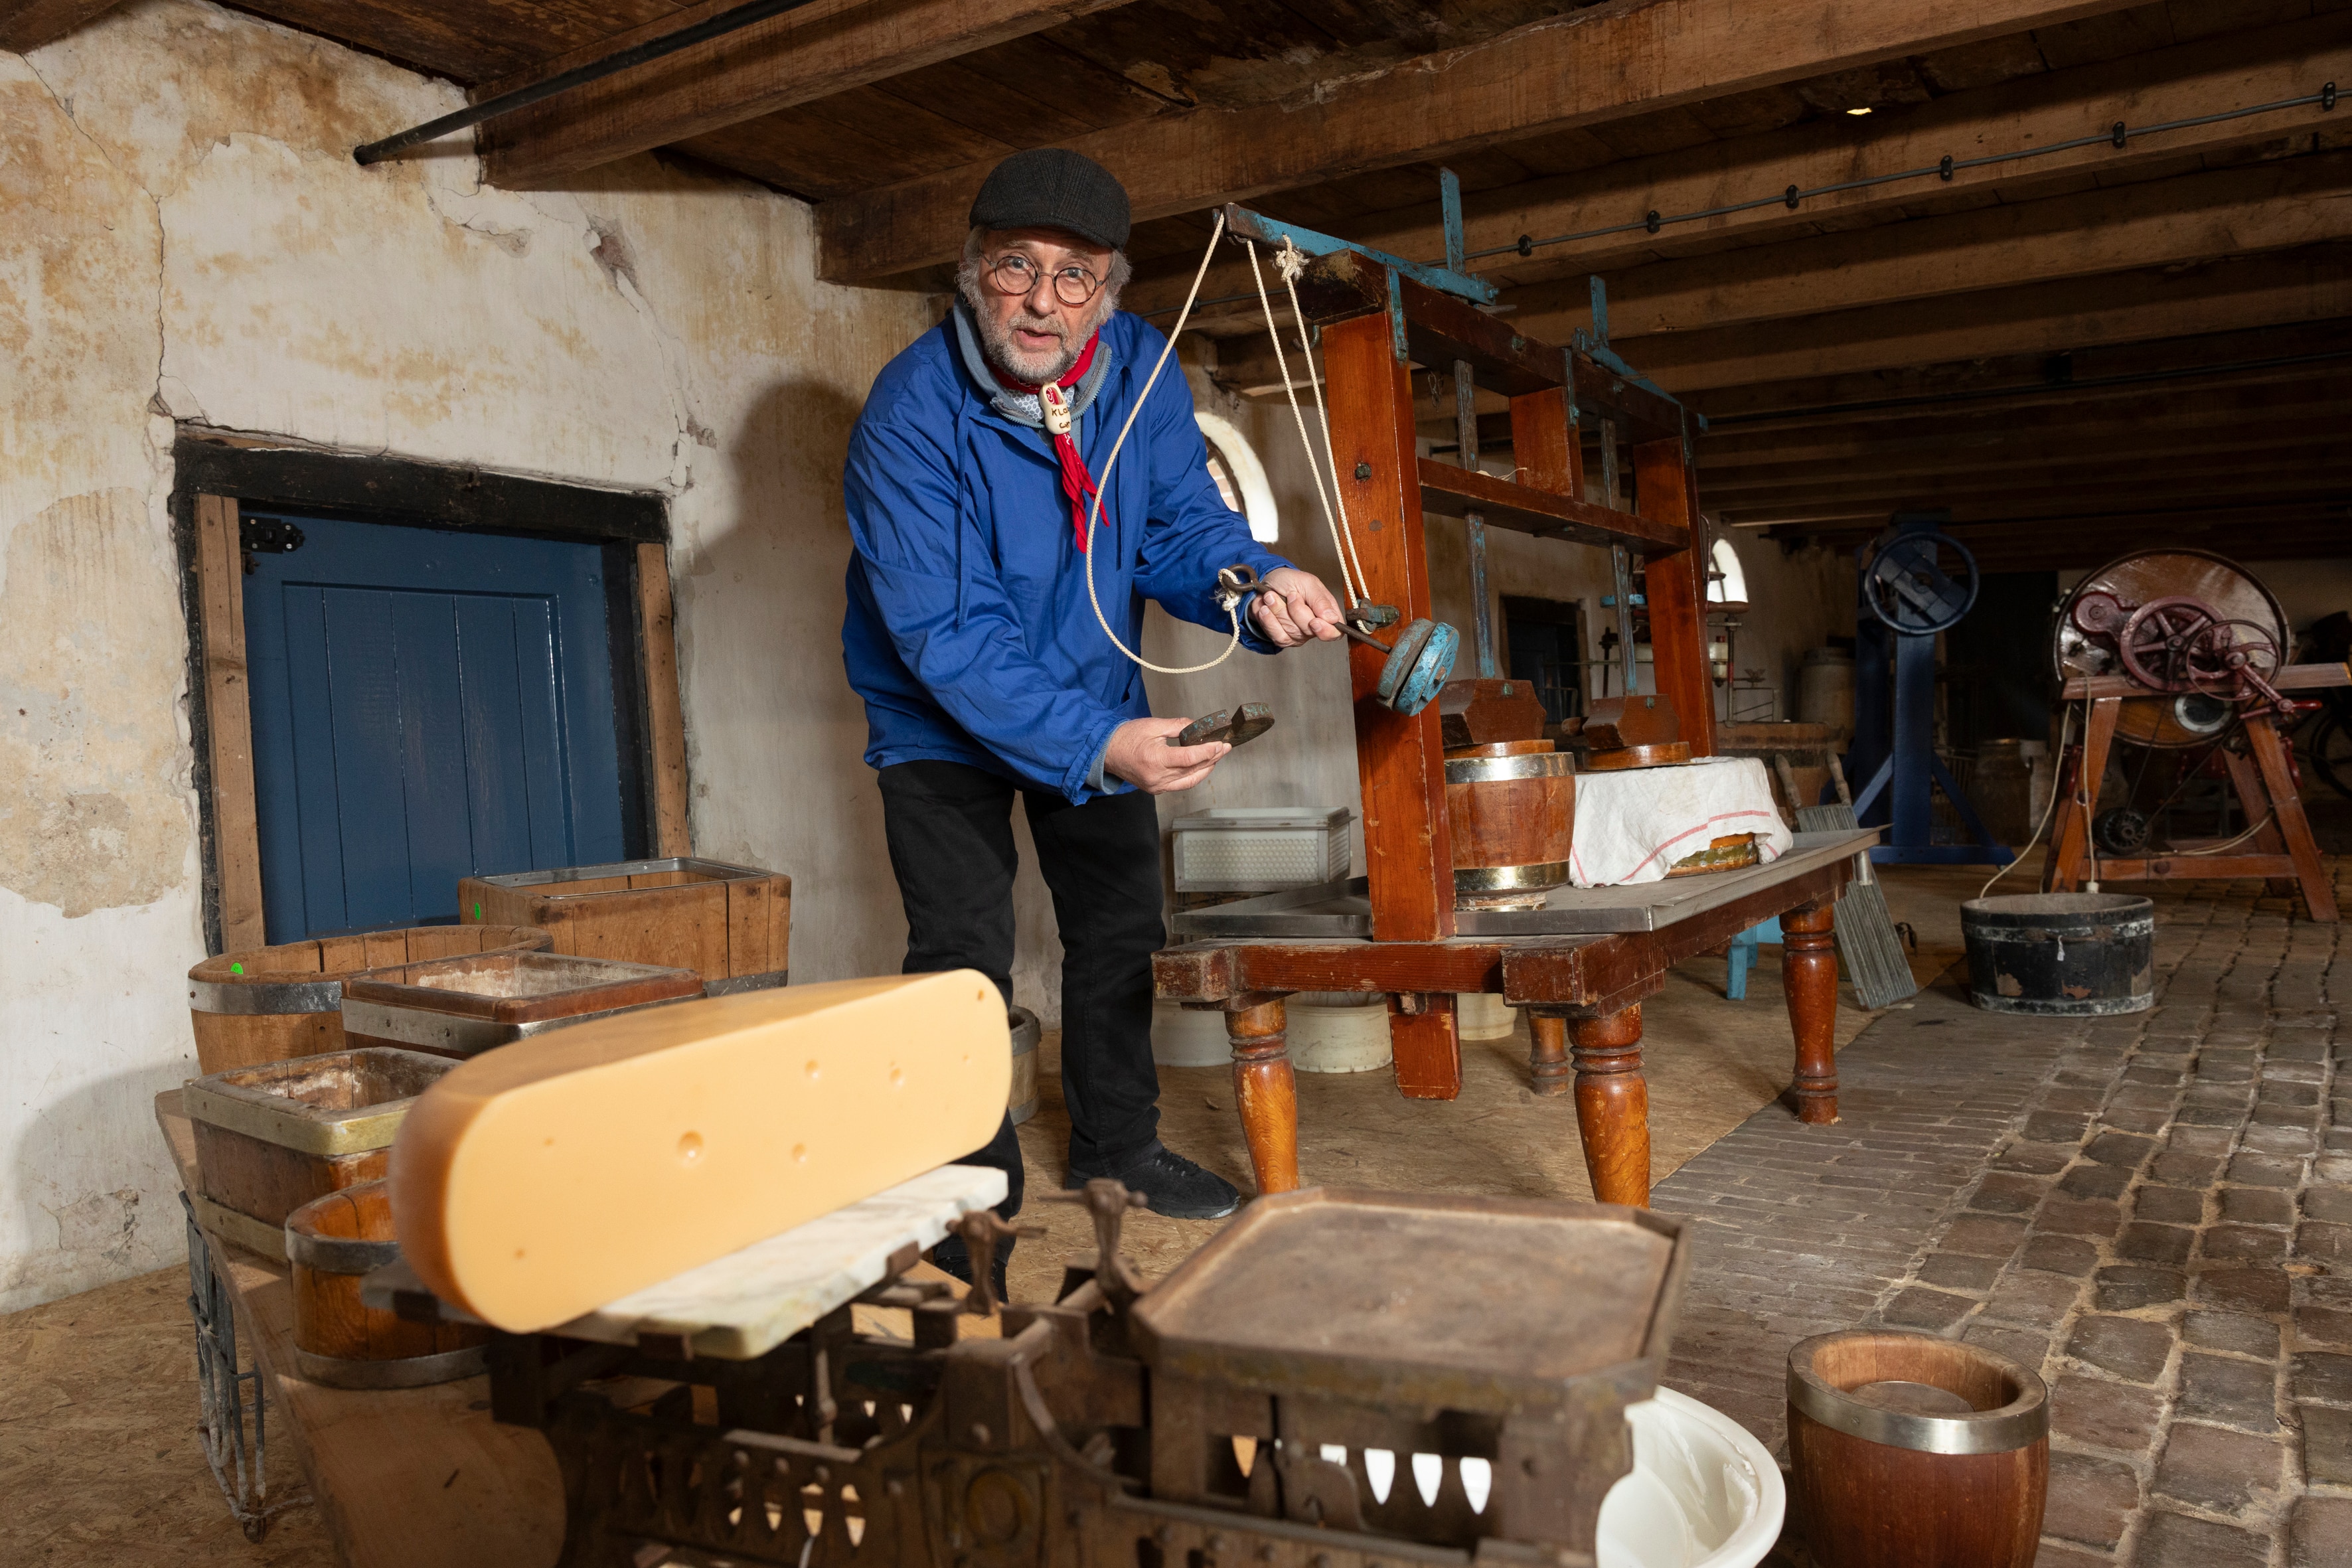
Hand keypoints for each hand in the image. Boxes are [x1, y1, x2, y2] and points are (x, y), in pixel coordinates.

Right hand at [1103, 717, 1227, 793]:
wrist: (1106, 752)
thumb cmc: (1126, 736)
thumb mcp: (1153, 725)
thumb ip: (1178, 726)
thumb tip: (1197, 727)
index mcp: (1155, 759)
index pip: (1189, 758)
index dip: (1207, 752)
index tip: (1220, 744)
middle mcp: (1157, 777)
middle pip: (1192, 770)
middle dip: (1212, 758)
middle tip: (1225, 747)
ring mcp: (1156, 786)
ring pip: (1189, 780)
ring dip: (1206, 768)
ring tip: (1217, 757)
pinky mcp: (1156, 789)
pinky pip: (1180, 784)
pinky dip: (1193, 776)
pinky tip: (1202, 766)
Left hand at [1249, 567, 1345, 647]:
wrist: (1264, 584)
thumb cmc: (1288, 581)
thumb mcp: (1307, 583)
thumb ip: (1321, 600)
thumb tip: (1332, 619)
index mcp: (1326, 612)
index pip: (1335, 632)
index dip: (1326, 630)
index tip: (1314, 622)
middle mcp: (1314, 626)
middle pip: (1310, 631)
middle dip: (1296, 611)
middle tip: (1290, 595)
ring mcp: (1298, 634)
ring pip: (1292, 632)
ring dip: (1278, 611)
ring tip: (1272, 596)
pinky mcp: (1282, 637)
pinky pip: (1277, 636)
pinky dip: (1268, 620)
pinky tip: (1265, 609)